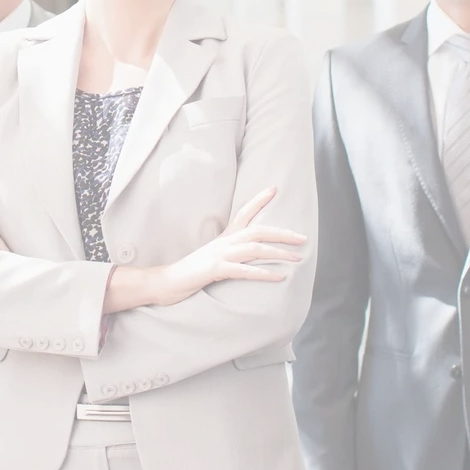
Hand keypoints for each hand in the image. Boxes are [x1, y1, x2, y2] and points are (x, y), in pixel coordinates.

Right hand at [108, 188, 305, 310]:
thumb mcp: (212, 256)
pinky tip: (279, 276)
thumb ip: (229, 252)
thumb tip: (247, 253)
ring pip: (254, 248)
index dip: (259, 200)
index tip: (274, 188)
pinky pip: (244, 270)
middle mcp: (223, 242)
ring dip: (279, 252)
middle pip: (257, 230)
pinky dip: (264, 272)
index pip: (243, 213)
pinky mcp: (215, 269)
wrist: (166, 281)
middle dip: (282, 233)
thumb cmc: (191, 272)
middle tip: (303, 237)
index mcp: (223, 238)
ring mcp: (218, 254)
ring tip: (297, 257)